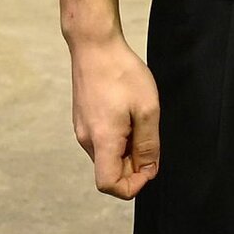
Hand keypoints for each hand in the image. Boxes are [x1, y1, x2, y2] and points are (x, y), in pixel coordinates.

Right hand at [70, 36, 160, 197]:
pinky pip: (103, 142)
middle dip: (134, 166)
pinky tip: (130, 115)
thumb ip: (148, 144)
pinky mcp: (84, 120)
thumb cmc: (121, 73)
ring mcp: (83, 130)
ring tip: (141, 121)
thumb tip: (149, 170)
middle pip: (110, 171)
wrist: (95, 47)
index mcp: (102, 140)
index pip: (108, 185)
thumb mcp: (147, 109)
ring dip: (128, 150)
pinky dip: (119, 139)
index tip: (150, 168)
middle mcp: (87, 140)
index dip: (132, 186)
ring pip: (107, 156)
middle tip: (151, 138)